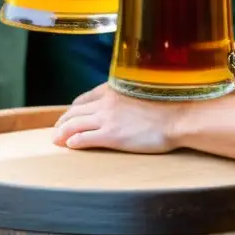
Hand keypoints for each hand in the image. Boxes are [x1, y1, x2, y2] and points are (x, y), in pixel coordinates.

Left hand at [52, 84, 181, 153]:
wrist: (179, 116)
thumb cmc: (170, 105)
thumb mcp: (145, 92)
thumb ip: (129, 96)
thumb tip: (127, 103)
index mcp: (114, 89)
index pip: (84, 98)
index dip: (73, 108)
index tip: (70, 114)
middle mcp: (107, 102)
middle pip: (75, 111)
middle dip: (62, 121)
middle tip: (57, 130)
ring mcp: (108, 118)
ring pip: (74, 124)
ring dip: (61, 132)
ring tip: (56, 140)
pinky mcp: (111, 135)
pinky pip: (84, 138)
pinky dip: (73, 141)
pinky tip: (70, 145)